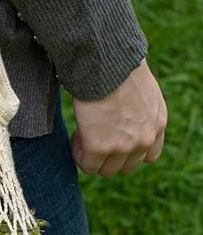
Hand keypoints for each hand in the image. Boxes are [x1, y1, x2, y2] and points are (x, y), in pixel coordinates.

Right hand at [71, 59, 167, 177]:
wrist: (106, 63)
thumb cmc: (118, 66)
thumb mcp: (142, 90)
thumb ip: (139, 110)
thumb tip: (121, 115)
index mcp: (157, 123)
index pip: (148, 155)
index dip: (128, 150)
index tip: (113, 137)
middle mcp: (145, 139)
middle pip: (127, 167)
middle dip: (110, 156)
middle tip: (94, 136)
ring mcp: (123, 146)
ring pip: (107, 171)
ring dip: (94, 159)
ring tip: (83, 138)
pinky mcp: (100, 147)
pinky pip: (88, 165)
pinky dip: (80, 156)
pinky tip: (76, 138)